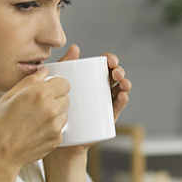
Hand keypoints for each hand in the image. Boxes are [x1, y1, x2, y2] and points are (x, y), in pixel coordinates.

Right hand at [0, 65, 69, 179]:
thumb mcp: (8, 97)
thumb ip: (30, 80)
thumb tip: (44, 71)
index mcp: (39, 94)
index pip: (64, 82)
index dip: (55, 85)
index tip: (46, 89)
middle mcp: (51, 108)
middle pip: (66, 97)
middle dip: (55, 98)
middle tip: (37, 105)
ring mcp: (55, 126)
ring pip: (64, 113)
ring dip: (55, 113)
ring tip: (36, 119)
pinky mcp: (57, 139)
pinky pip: (61, 127)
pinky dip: (52, 127)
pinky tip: (36, 130)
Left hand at [45, 45, 132, 162]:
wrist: (56, 133)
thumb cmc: (58, 105)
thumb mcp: (59, 81)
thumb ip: (65, 64)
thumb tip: (75, 48)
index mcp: (91, 78)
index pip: (105, 65)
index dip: (110, 60)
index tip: (110, 60)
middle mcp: (101, 89)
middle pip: (114, 77)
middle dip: (119, 71)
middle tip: (115, 73)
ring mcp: (105, 103)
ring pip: (119, 90)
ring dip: (125, 84)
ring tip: (122, 83)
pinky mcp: (106, 118)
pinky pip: (117, 108)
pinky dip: (122, 100)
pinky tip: (122, 96)